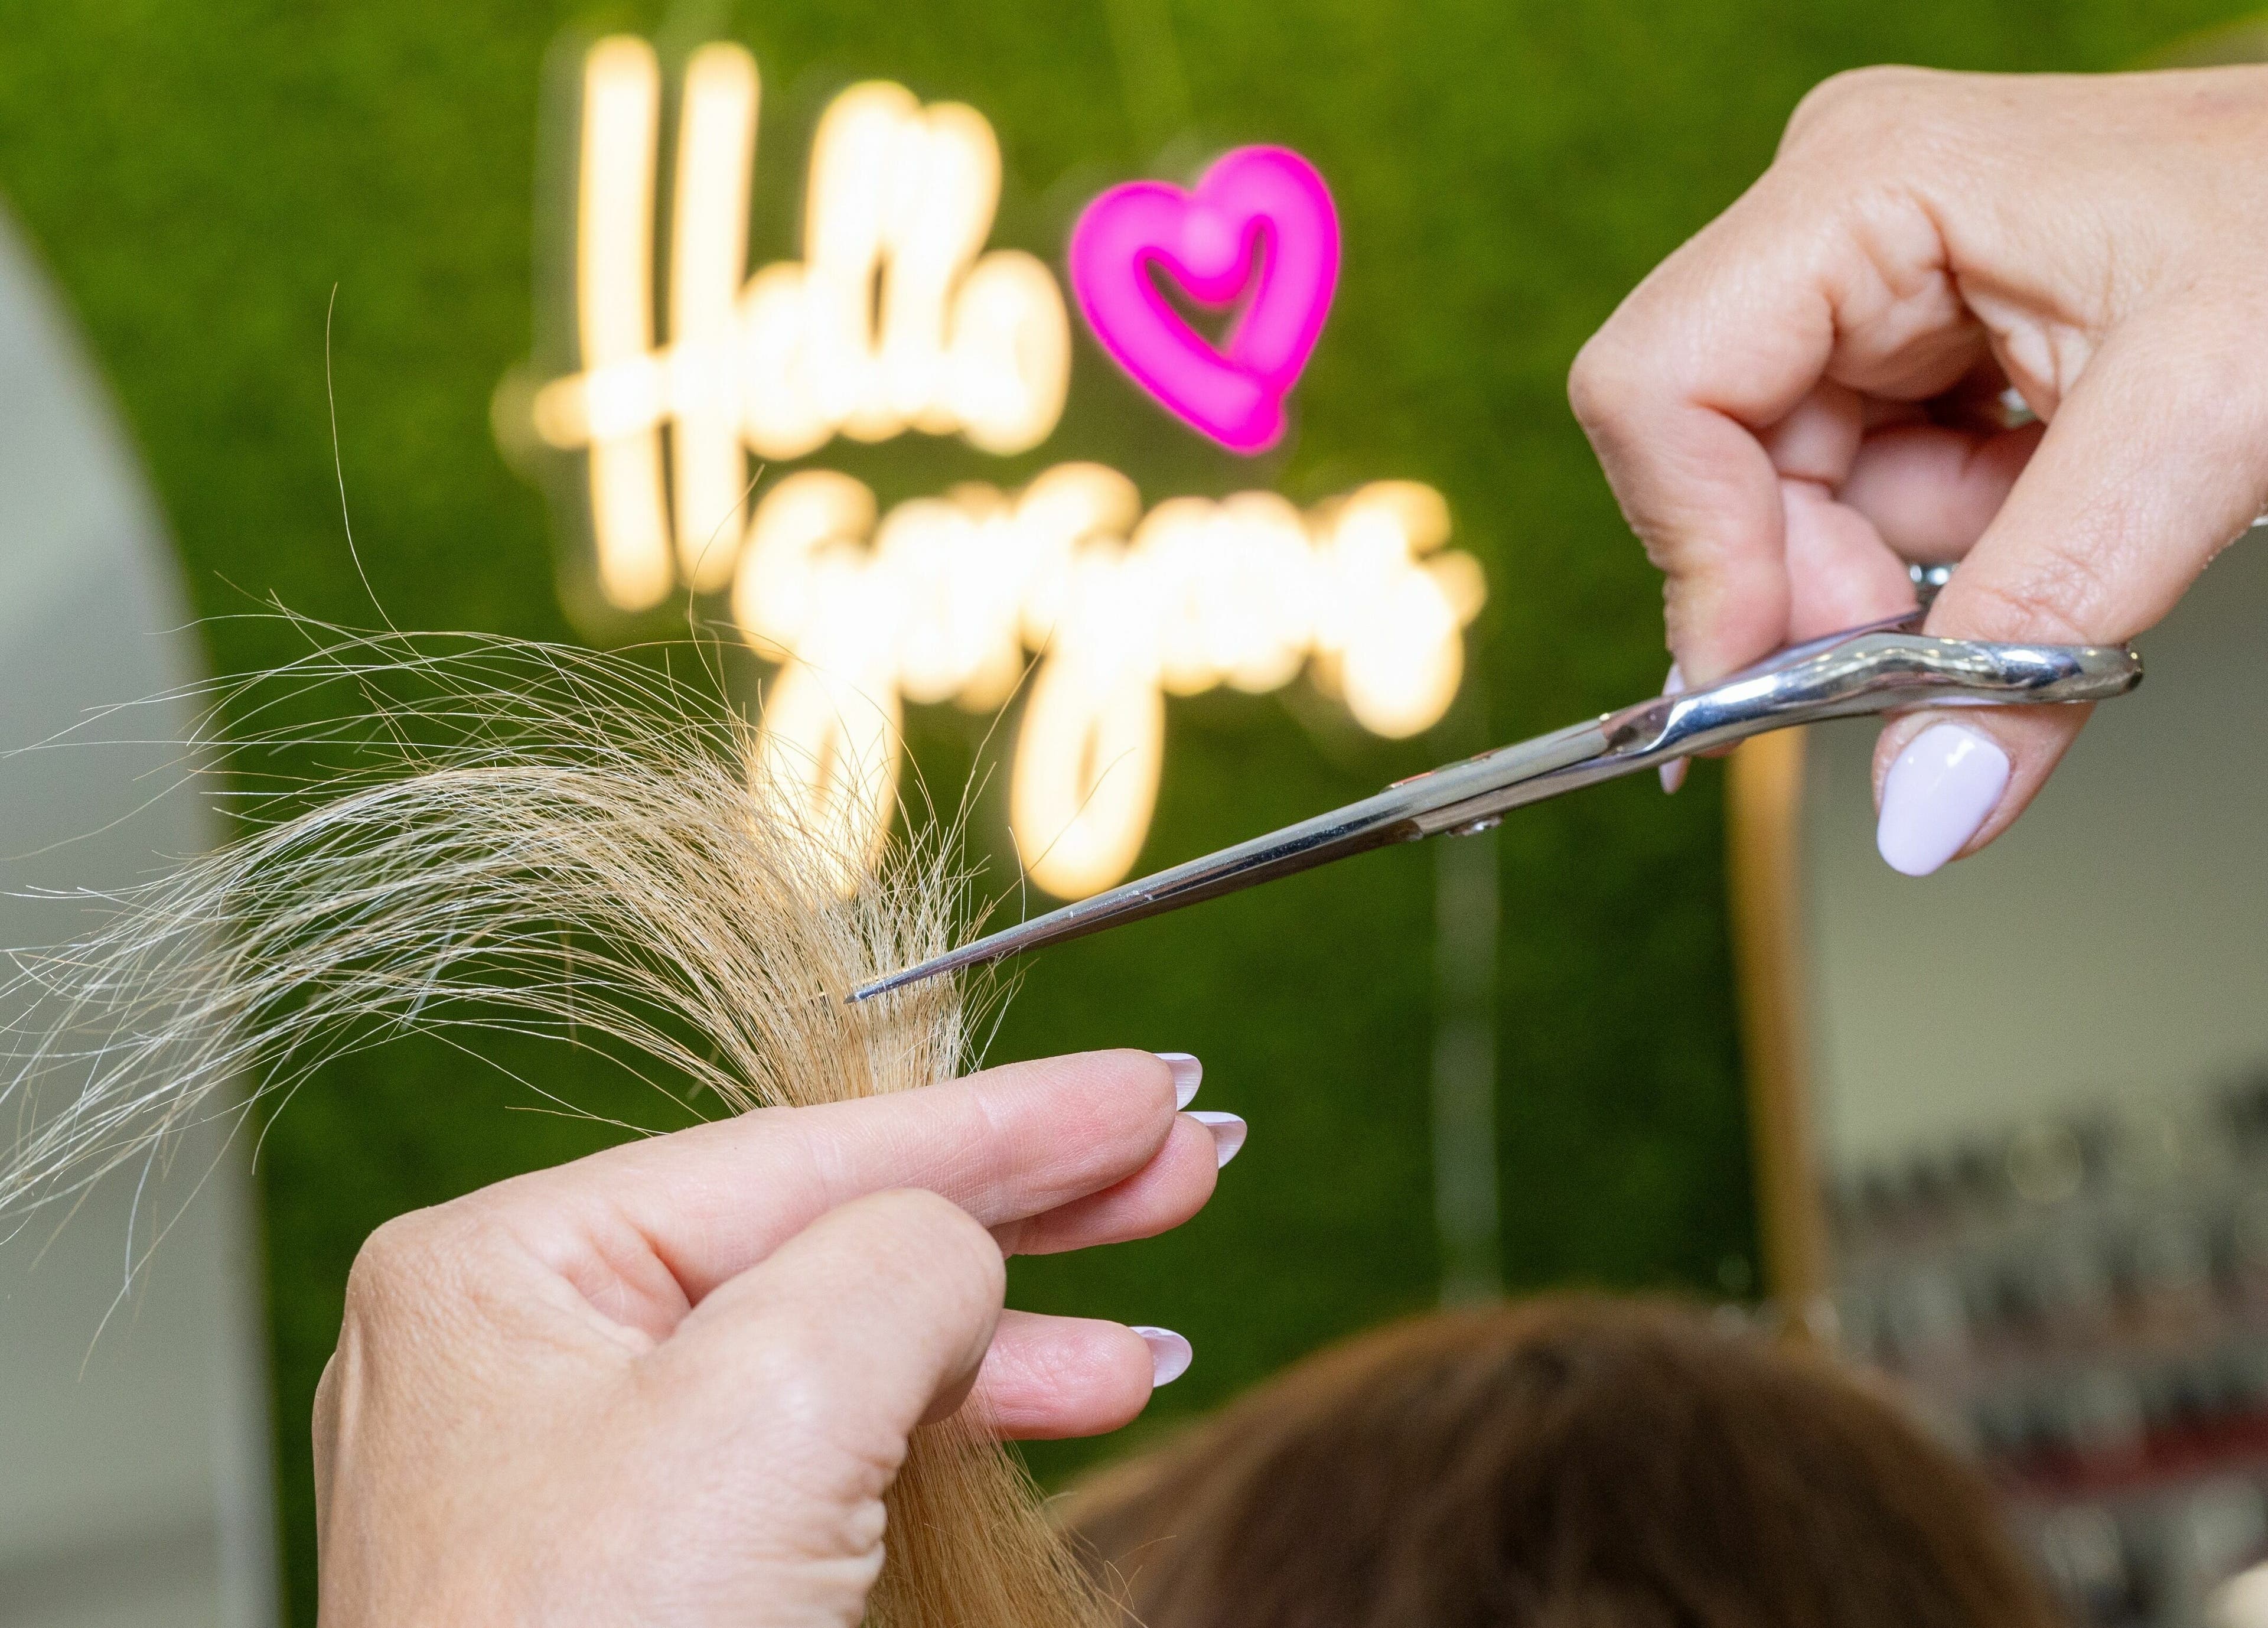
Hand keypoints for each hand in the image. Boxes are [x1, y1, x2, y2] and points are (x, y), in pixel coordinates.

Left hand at [309, 1049, 1237, 1625]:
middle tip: (1181, 1161)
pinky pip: (829, 1442)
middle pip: (833, 1228)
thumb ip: (894, 1261)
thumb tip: (954, 1246)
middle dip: (1024, 1201)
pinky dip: (957, 1418)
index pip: (802, 1148)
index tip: (1148, 1088)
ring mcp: (590, 1462)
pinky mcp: (660, 1561)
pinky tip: (1067, 1398)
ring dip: (1013, 1330)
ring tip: (1147, 1336)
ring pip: (845, 1340)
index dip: (1000, 1116)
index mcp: (504, 1267)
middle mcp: (529, 1345)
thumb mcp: (775, 1402)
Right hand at [1570, 64, 2267, 871]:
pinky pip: (1860, 487)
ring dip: (1904, 568)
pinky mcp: (1907, 329)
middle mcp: (1838, 215)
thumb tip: (1920, 809)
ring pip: (1786, 496)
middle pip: (1712, 459)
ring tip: (2049, 534)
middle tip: (1938, 656)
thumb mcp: (2206, 429)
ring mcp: (1866, 271)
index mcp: (1866, 181)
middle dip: (1821, 584)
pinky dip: (1944, 540)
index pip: (1658, 386)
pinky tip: (2036, 506)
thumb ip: (2042, 623)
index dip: (1696, 549)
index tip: (1768, 678)